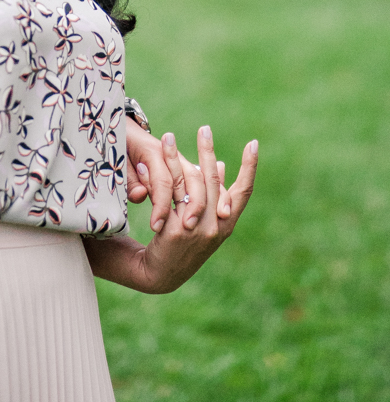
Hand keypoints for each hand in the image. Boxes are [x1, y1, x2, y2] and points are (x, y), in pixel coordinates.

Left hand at [134, 126, 257, 293]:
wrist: (161, 273)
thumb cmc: (184, 241)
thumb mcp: (203, 220)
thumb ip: (213, 195)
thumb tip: (222, 166)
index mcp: (226, 223)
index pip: (243, 192)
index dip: (249, 168)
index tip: (253, 143)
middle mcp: (215, 227)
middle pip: (211, 181)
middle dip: (207, 151)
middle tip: (204, 128)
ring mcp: (196, 230)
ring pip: (186, 185)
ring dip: (175, 158)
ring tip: (167, 137)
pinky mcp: (174, 232)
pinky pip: (166, 198)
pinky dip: (158, 179)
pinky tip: (149, 165)